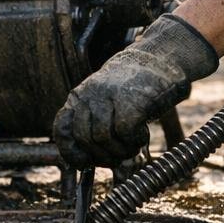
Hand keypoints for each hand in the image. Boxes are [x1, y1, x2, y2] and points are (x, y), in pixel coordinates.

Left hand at [53, 14, 218, 168]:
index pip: (62, 129)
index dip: (72, 152)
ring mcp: (108, 96)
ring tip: (132, 146)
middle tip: (118, 157)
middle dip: (102, 156)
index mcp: (79, 96)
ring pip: (102, 139)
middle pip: (83, 139)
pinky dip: (134, 141)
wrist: (161, 57)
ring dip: (120, 151)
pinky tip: (142, 135)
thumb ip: (98, 127)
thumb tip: (98, 166)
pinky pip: (124, 133)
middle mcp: (89, 94)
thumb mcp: (108, 102)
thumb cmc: (135, 85)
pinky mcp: (130, 100)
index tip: (86, 163)